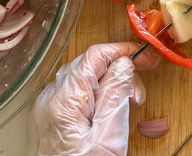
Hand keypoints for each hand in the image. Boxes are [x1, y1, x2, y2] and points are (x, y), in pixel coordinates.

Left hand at [29, 42, 160, 155]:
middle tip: (139, 92)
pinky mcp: (47, 120)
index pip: (95, 56)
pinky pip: (72, 94)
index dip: (123, 51)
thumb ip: (116, 96)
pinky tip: (106, 111)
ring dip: (107, 83)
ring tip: (126, 105)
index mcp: (64, 102)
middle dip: (118, 70)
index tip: (146, 58)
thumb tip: (124, 64)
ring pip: (80, 78)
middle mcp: (49, 100)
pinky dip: (93, 94)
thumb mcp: (110, 139)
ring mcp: (45, 109)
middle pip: (88, 64)